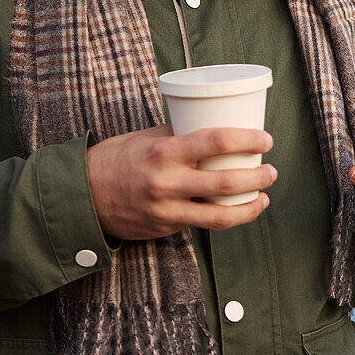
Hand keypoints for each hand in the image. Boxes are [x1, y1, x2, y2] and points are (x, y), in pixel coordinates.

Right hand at [86, 125, 275, 239]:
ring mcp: (166, 210)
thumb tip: (216, 126)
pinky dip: (224, 217)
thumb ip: (180, 135)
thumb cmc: (118, 158)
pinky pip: (201, 224)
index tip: (266, 139)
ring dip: (249, 207)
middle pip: (225, 183)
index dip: (247, 140)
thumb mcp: (147, 137)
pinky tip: (238, 210)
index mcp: (164, 151)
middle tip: (272, 169)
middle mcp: (167, 182)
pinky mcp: (164, 229)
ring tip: (264, 196)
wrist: (83, 195)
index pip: (215, 141)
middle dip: (257, 177)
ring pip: (219, 216)